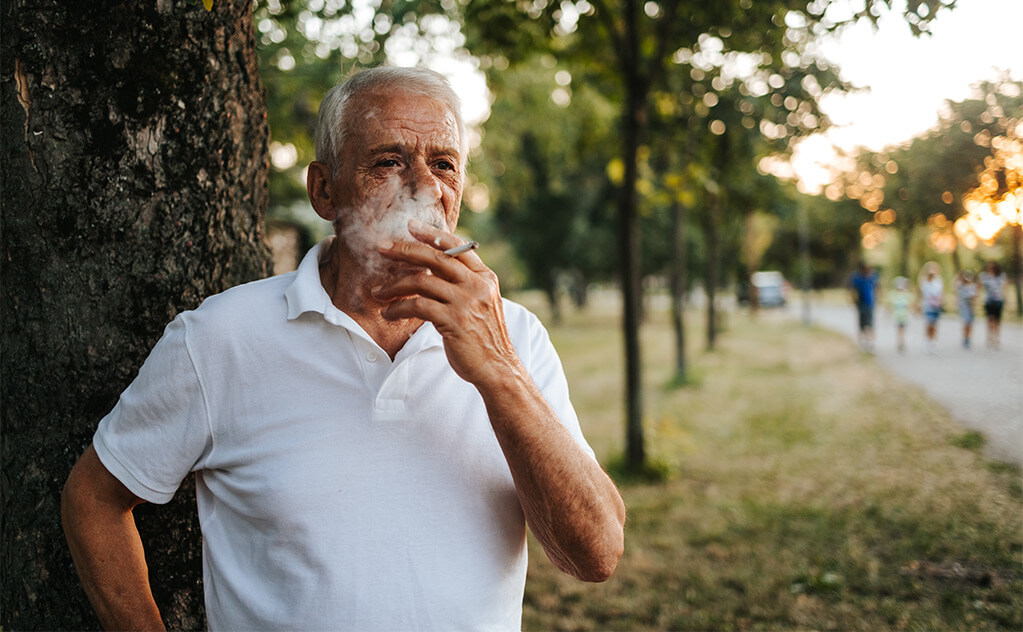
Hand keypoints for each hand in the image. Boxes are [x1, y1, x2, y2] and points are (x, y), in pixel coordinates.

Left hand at [372, 219, 516, 385]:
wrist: (498, 369)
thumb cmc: (484, 339)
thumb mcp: (481, 304)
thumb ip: (463, 285)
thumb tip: (433, 270)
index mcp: (485, 277)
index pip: (457, 247)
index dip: (431, 234)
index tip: (410, 226)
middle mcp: (477, 285)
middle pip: (435, 257)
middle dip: (404, 250)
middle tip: (382, 248)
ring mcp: (466, 302)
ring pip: (421, 281)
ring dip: (394, 286)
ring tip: (379, 293)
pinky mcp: (454, 321)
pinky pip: (417, 306)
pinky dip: (398, 308)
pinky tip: (389, 313)